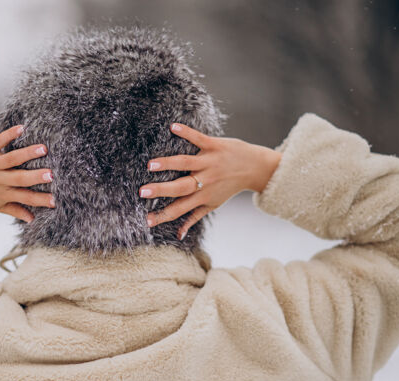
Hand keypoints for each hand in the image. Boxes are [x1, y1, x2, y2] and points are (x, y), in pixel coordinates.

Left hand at [0, 125, 54, 219]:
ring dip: (27, 154)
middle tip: (52, 175)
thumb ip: (14, 210)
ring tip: (43, 149)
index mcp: (2, 193)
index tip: (54, 201)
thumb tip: (32, 219)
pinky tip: (21, 129)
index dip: (39, 200)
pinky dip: (8, 135)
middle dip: (35, 177)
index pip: (24, 197)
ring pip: (11, 159)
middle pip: (19, 178)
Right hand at [140, 123, 281, 239]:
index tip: (146, 220)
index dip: (163, 216)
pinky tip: (172, 127)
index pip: (179, 209)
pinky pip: (199, 139)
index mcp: (202, 197)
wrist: (256, 168)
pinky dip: (186, 132)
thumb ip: (194, 218)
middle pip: (180, 187)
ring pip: (186, 163)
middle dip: (161, 190)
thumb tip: (178, 235)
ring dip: (168, 163)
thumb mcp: (213, 204)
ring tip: (151, 164)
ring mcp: (209, 162)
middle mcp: (205, 181)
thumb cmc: (230, 187)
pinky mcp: (215, 146)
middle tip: (142, 192)